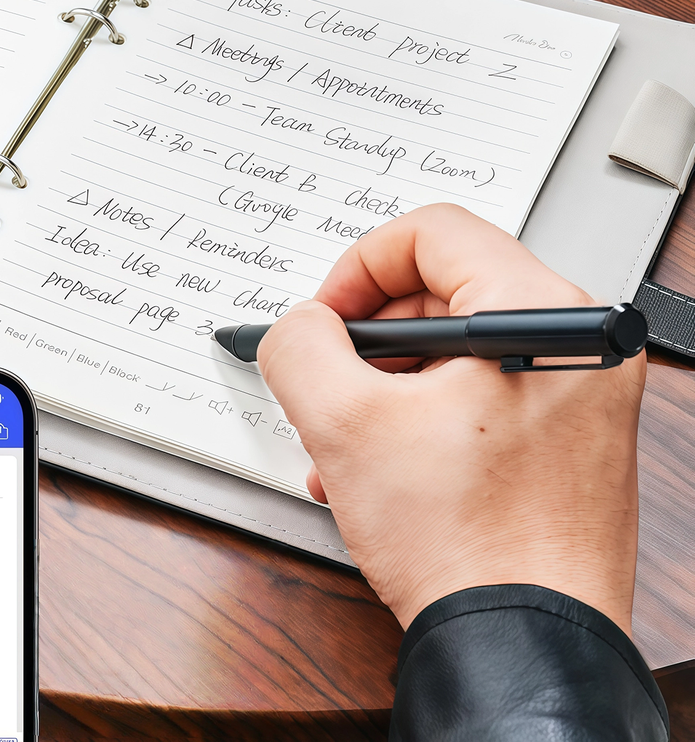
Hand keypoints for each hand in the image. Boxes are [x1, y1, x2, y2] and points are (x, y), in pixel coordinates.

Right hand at [259, 204, 645, 633]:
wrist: (524, 647)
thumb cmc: (469, 549)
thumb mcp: (344, 425)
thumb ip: (301, 346)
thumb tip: (301, 326)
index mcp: (542, 313)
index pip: (432, 232)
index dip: (357, 267)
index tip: (326, 317)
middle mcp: (577, 344)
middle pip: (441, 290)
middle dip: (366, 340)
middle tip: (329, 382)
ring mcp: (578, 394)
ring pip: (454, 349)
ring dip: (384, 387)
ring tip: (345, 442)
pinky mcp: (569, 435)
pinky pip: (479, 393)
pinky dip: (420, 415)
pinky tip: (378, 466)